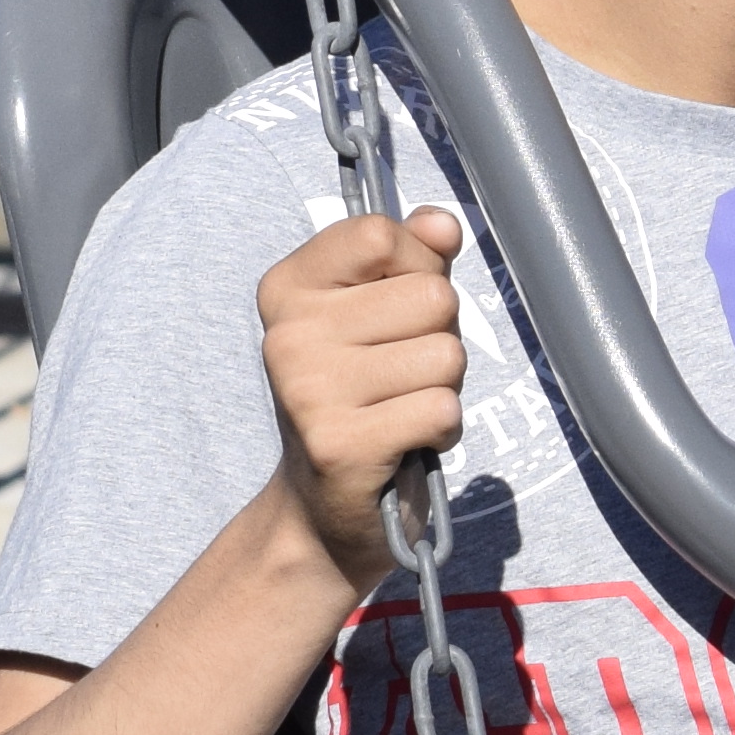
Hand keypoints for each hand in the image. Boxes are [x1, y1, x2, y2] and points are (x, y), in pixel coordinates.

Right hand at [256, 203, 469, 604]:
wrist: (324, 511)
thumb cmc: (363, 395)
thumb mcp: (381, 313)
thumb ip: (413, 257)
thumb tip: (441, 223)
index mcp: (288, 288)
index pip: (381, 234)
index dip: (416, 264)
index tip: (394, 306)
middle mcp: (288, 335)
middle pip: (431, 296)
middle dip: (439, 335)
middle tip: (400, 373)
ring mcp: (310, 391)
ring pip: (446, 354)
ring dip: (443, 387)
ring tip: (400, 407)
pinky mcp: (341, 445)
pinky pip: (442, 408)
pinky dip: (441, 429)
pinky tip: (405, 442)